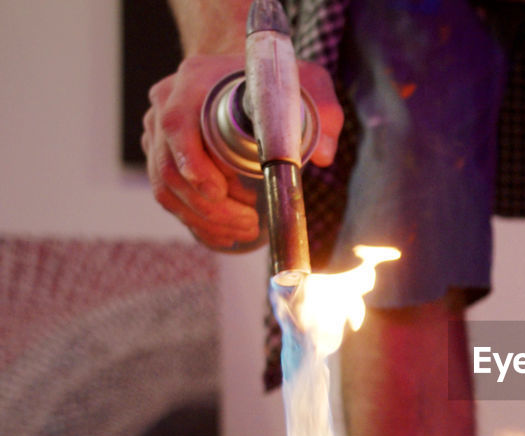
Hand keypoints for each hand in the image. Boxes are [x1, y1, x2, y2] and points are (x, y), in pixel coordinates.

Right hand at [141, 54, 343, 249]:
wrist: (246, 74)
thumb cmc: (275, 81)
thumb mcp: (306, 84)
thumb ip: (323, 112)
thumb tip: (324, 154)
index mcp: (193, 82)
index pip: (177, 126)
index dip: (193, 165)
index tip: (220, 192)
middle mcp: (167, 105)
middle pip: (169, 168)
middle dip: (210, 207)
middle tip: (250, 223)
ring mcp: (159, 132)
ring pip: (165, 189)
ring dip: (204, 219)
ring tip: (246, 229)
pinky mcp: (162, 155)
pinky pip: (169, 196)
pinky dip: (196, 220)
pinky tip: (226, 233)